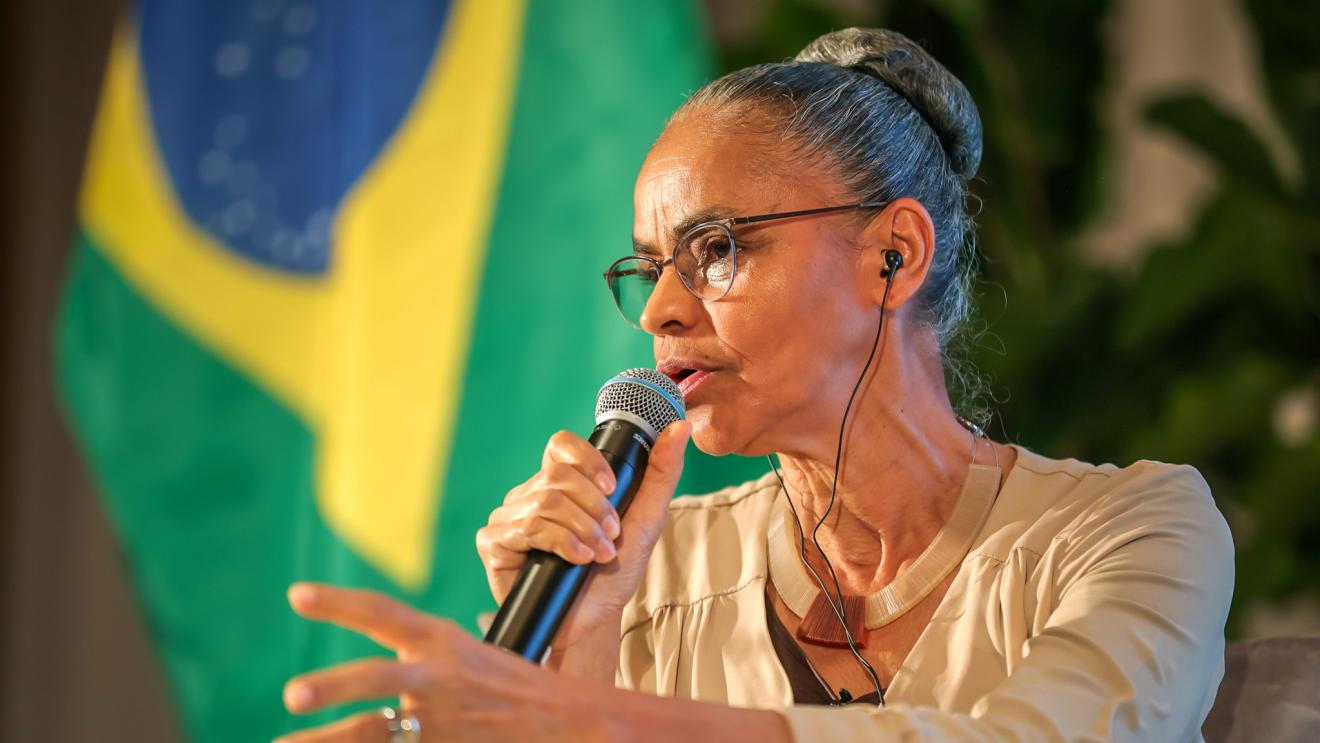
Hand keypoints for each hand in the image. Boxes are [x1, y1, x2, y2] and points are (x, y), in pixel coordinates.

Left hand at [277, 582, 594, 741]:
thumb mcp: (469, 655)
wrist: (566, 722)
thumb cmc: (511, 687)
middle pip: (377, 679)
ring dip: (327, 742)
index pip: (384, 612)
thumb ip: (421, 658)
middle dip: (333, 686)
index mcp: (441, 641)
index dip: (340, 602)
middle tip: (292, 695)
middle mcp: (436, 677)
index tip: (297, 595)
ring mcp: (440, 720)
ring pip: (373, 730)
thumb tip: (370, 679)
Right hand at [475, 421, 689, 649]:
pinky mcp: (494, 542)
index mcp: (560, 482)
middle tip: (611, 535)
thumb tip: (679, 427)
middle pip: (558, 476)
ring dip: (582, 530)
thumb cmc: (614, 572)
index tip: (612, 488)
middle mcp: (530, 494)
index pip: (562, 445)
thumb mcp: (647, 518)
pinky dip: (560, 543)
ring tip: (598, 554)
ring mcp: (509, 517)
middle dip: (594, 508)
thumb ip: (662, 472)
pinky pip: (525, 528)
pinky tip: (575, 561)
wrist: (593, 620)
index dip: (587, 460)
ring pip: (545, 501)